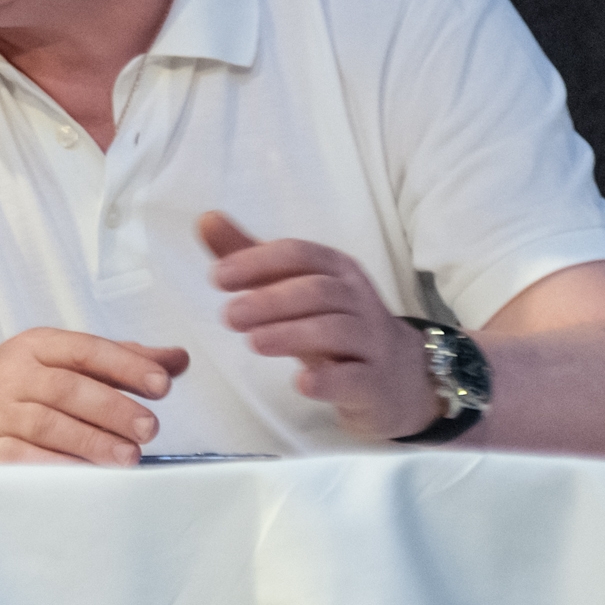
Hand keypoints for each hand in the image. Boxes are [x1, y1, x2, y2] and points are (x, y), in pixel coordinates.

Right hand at [0, 327, 189, 464]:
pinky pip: (22, 461)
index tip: (161, 383)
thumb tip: (176, 358)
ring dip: (90, 442)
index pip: (84, 349)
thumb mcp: (57, 363)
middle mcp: (12, 376)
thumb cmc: (13, 388)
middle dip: (111, 407)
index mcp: (35, 348)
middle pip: (65, 388)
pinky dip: (57, 468)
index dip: (124, 364)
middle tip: (149, 427)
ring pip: (46, 425)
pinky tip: (87, 478)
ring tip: (129, 457)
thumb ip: (117, 361)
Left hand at [199, 211, 437, 439]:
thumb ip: (252, 258)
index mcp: (337, 270)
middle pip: (318, 291)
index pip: (299, 254)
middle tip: (229, 315)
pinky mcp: (376, 385)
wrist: (398, 379)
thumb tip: (206, 219)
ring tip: (252, 342)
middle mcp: (359, 300)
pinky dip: (329, 380)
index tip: (217, 277)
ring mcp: (372, 343)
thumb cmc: (335, 324)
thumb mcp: (296, 289)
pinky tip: (301, 383)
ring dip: (292, 334)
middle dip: (271, 300)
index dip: (258, 261)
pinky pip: (357, 379)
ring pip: (337, 330)